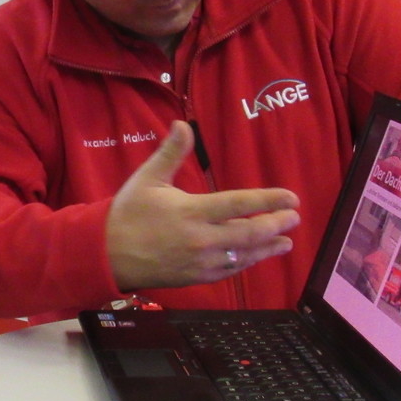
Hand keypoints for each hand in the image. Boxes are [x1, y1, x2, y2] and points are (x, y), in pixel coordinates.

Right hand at [106, 122, 299, 290]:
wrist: (106, 254)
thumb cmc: (128, 212)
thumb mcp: (147, 178)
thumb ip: (171, 153)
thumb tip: (182, 124)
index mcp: (191, 211)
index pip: (239, 205)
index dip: (268, 201)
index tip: (291, 198)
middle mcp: (200, 239)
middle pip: (249, 233)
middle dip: (276, 225)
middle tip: (294, 217)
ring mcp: (200, 262)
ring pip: (243, 256)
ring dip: (268, 248)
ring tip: (286, 241)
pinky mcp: (196, 277)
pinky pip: (229, 271)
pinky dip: (247, 263)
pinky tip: (256, 256)